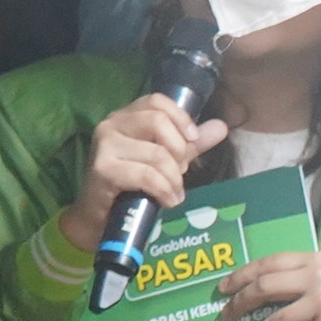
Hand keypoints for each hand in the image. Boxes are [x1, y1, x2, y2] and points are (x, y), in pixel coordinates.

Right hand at [58, 94, 226, 254]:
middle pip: (158, 122)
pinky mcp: (103, 169)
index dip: (180, 118)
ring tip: (174, 194)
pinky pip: (146, 175)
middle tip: (180, 173)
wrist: (99, 219)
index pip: (157, 101)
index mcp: (126, 116)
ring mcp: (104, 145)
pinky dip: (163, 190)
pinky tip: (167, 201)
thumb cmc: (131, 186)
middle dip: (179, 151)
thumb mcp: (166, 161)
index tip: (193, 140)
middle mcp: (111, 124)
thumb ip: (190, 144)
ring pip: (156, 153)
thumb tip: (221, 127)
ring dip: (173, 179)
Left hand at [219, 249, 320, 320]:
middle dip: (239, 304)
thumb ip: (302, 274)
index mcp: (312, 260)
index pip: (268, 263)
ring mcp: (320, 306)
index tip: (223, 288)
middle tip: (225, 317)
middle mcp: (314, 280)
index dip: (241, 275)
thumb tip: (262, 288)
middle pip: (264, 289)